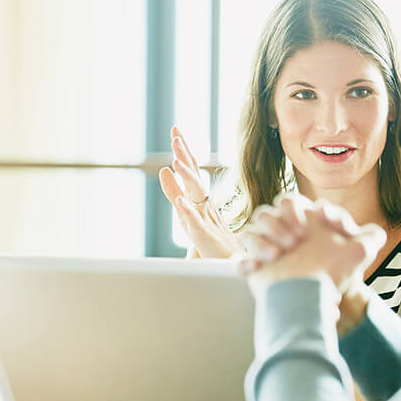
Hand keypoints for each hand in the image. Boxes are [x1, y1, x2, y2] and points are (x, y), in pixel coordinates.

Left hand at [159, 125, 241, 258]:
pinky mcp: (207, 241)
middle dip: (185, 156)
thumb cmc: (215, 244)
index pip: (192, 172)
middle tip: (176, 135)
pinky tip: (180, 203)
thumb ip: (177, 193)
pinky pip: (196, 226)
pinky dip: (189, 214)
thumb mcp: (191, 216)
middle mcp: (205, 208)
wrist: (237, 269)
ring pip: (196, 197)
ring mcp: (207, 223)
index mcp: (201, 201)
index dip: (184, 152)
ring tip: (175, 163)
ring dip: (187, 180)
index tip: (176, 131)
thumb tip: (163, 170)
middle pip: (194, 177)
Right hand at [237, 193, 385, 296]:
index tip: (317, 218)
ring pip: (249, 233)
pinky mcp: (255, 271)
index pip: (290, 202)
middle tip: (295, 241)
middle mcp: (279, 234)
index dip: (298, 208)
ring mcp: (265, 252)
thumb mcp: (362, 251)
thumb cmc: (338, 272)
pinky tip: (256, 269)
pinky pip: (240, 261)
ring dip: (263, 241)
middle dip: (279, 223)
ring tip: (278, 255)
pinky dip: (245, 263)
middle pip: (265, 213)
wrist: (321, 301)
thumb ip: (371, 235)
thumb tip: (365, 228)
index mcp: (299, 222)